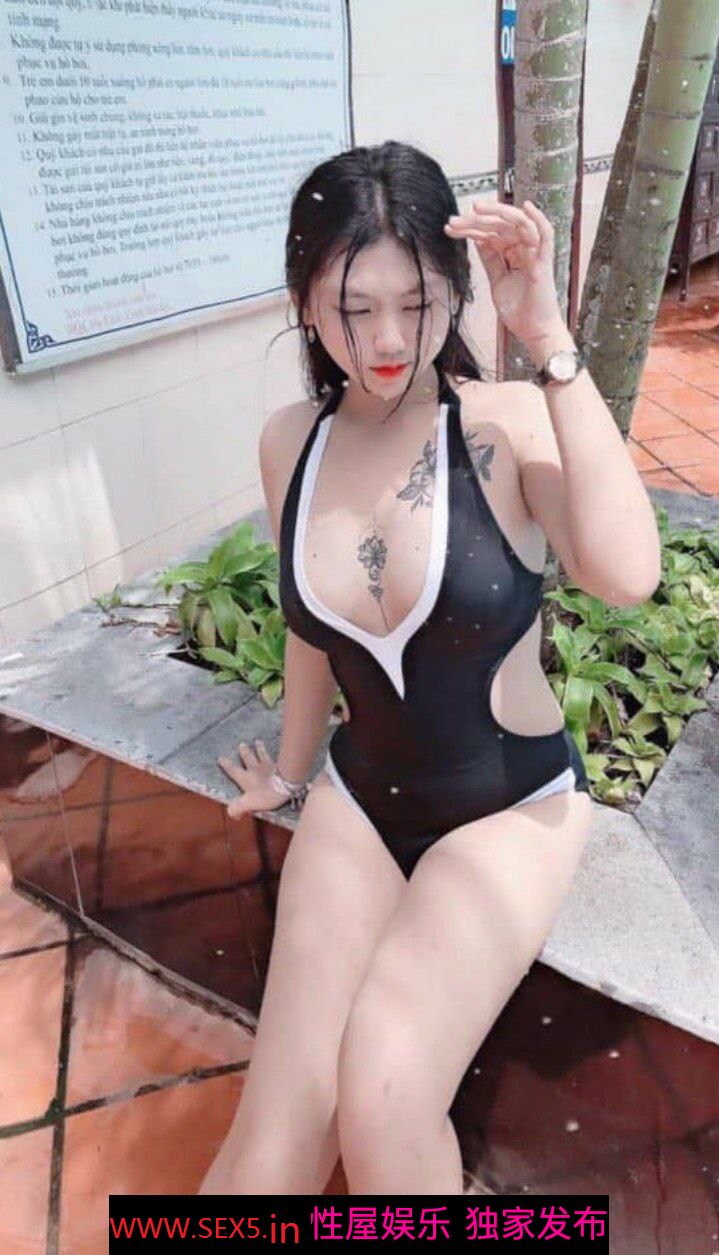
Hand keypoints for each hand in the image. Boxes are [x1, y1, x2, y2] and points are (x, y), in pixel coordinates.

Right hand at [218, 739, 294, 818]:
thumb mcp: (249, 804)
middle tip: (242, 744)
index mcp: (245, 778)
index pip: (233, 770)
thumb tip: (231, 813)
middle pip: (248, 758)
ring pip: (262, 754)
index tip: (220, 758)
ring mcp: (268, 765)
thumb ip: (238, 808)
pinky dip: (277, 751)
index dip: (226, 765)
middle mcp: (255, 769)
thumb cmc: (265, 794)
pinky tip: (280, 747)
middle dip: (244, 752)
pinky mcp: (280, 764)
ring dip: (259, 748)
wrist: (285, 783)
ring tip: (258, 741)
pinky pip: (277, 755)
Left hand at [444, 198, 565, 350]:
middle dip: (475, 221)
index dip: (470, 228)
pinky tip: (526, 207)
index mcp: (512, 254)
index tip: (450, 228)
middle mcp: (524, 249)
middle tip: (454, 220)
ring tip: (476, 208)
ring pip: (518, 224)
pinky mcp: (544, 262)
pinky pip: (545, 235)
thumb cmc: (519, 311)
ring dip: (498, 213)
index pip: (491, 232)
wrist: (533, 332)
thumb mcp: (497, 281)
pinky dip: (538, 219)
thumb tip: (478, 240)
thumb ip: (490, 260)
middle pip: (500, 225)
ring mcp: (535, 254)